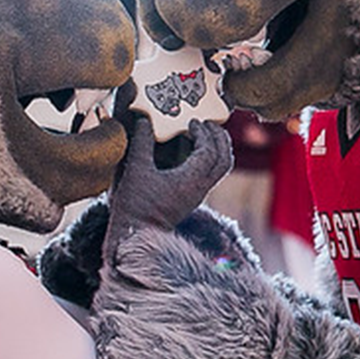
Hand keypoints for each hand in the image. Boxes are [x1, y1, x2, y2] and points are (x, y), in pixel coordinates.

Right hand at [104, 116, 232, 259]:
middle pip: (224, 159)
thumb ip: (141, 143)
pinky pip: (212, 175)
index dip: (203, 132)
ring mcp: (198, 195)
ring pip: (222, 168)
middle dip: (220, 138)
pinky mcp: (192, 199)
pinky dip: (211, 159)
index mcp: (190, 180)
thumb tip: (144, 121)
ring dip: (219, 149)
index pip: (209, 150)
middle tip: (208, 123)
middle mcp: (200, 188)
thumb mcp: (135, 170)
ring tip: (207, 134)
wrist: (136, 236)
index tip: (192, 122)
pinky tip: (194, 152)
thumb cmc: (135, 206)